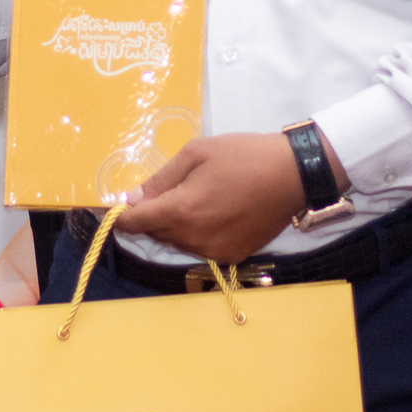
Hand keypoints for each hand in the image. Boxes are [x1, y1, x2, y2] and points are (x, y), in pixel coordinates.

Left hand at [115, 132, 308, 263]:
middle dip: (152, 215)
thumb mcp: (196, 153)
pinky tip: (215, 212)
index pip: (134, 223)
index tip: (118, 205)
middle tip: (168, 190)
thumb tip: (130, 198)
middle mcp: (194, 239)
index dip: (120, 215)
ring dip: (175, 224)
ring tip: (197, 197)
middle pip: (155, 233)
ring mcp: (214, 252)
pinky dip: (199, 233)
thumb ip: (160, 179)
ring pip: (177, 241)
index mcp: (181, 212)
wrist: (293, 175)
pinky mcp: (232, 257)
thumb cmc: (242, 156)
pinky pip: (201, 247)